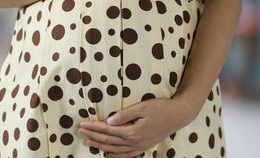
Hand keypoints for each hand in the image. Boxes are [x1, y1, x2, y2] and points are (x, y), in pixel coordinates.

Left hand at [77, 98, 196, 157]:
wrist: (179, 115)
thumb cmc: (161, 108)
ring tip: (88, 142)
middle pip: (109, 140)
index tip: (83, 124)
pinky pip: (127, 155)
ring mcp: (140, 146)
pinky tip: (108, 155)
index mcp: (133, 131)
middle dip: (93, 136)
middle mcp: (135, 141)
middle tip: (80, 131)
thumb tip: (109, 121)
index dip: (94, 127)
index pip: (108, 130)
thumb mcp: (142, 107)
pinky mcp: (144, 146)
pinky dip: (116, 156)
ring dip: (100, 146)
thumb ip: (125, 115)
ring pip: (115, 149)